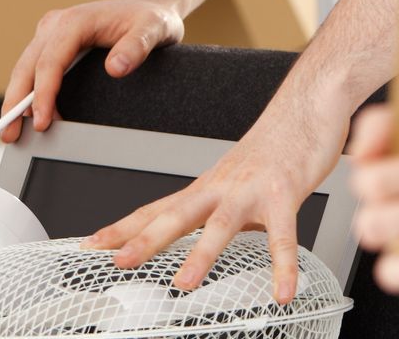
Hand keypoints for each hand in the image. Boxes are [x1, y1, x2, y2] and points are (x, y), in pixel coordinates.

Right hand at [0, 0, 183, 144]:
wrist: (148, 6)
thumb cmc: (149, 18)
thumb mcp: (153, 29)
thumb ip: (136, 47)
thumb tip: (115, 68)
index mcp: (76, 20)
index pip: (50, 62)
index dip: (43, 95)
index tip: (42, 122)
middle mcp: (57, 24)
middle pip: (26, 66)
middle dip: (15, 103)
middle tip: (10, 135)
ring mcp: (51, 33)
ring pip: (23, 68)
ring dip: (16, 100)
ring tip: (12, 132)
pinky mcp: (51, 42)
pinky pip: (32, 68)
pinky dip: (26, 92)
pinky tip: (26, 115)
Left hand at [83, 92, 348, 304]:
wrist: (306, 106)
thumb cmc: (274, 146)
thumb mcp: (235, 178)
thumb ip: (217, 209)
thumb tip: (198, 238)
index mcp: (207, 186)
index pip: (157, 208)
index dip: (123, 227)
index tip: (91, 245)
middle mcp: (223, 186)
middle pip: (177, 214)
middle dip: (145, 239)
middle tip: (118, 261)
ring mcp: (252, 189)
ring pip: (221, 223)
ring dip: (201, 254)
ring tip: (184, 284)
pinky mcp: (284, 193)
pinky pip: (283, 235)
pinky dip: (283, 266)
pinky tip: (282, 291)